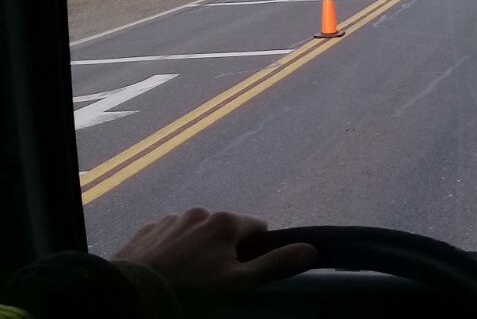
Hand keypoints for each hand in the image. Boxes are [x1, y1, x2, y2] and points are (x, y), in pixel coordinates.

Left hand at [114, 207, 315, 307]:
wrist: (132, 295)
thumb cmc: (191, 290)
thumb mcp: (239, 283)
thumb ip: (276, 264)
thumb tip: (312, 249)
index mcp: (227, 222)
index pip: (258, 228)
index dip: (255, 250)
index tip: (243, 271)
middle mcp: (200, 212)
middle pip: (226, 229)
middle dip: (225, 249)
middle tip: (213, 279)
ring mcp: (171, 219)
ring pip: (196, 231)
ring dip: (197, 248)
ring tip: (186, 277)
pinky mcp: (147, 230)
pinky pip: (169, 235)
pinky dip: (172, 249)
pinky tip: (166, 270)